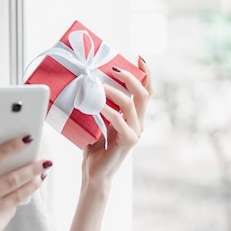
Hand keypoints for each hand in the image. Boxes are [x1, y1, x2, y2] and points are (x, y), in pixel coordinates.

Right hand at [0, 136, 51, 230]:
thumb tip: (6, 160)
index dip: (11, 147)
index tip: (27, 140)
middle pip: (11, 178)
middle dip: (32, 168)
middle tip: (45, 161)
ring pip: (17, 195)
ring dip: (33, 184)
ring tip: (42, 175)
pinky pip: (11, 210)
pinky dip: (17, 201)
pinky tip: (21, 195)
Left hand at [82, 56, 152, 183]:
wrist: (94, 172)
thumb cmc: (94, 145)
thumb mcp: (97, 119)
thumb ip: (98, 103)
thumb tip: (84, 81)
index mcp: (134, 115)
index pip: (146, 90)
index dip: (145, 73)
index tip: (139, 58)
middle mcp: (138, 121)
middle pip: (144, 93)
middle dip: (131, 77)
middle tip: (114, 68)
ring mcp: (135, 131)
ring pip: (133, 104)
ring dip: (115, 91)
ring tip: (99, 85)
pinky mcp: (128, 141)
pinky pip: (120, 120)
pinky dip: (108, 109)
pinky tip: (96, 105)